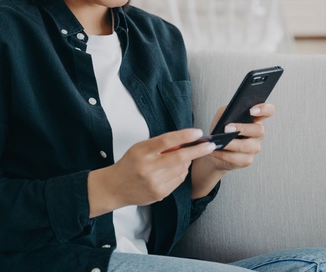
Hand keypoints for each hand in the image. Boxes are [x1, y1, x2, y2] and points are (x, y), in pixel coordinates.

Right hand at [88, 128, 214, 216]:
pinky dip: (181, 172)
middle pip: (179, 157)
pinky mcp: (160, 194)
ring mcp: (155, 183)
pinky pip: (179, 180)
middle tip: (210, 145)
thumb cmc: (129, 163)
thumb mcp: (141, 147)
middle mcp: (148, 168)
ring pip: (181, 169)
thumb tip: (184, 141)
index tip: (198, 132)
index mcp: (142, 152)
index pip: (167, 141)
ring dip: (188, 161)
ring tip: (183, 157)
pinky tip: (175, 169)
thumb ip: (161, 144)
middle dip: (198, 150)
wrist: (115, 187)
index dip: (184, 136)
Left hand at [206, 103, 274, 171]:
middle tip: (227, 128)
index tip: (251, 111)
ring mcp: (254, 147)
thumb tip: (229, 114)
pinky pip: (237, 158)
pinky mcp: (247, 160)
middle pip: (259, 130)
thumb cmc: (221, 130)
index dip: (264, 109)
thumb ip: (227, 111)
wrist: (216, 148)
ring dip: (231, 144)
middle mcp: (258, 133)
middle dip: (243, 129)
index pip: (268, 111)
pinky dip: (223, 154)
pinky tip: (215, 150)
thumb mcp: (222, 116)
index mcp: (255, 119)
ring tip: (219, 142)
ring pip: (247, 146)